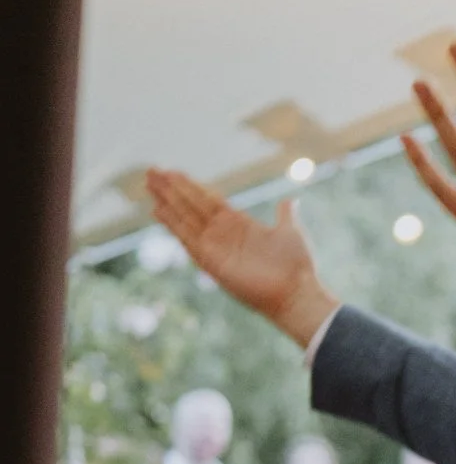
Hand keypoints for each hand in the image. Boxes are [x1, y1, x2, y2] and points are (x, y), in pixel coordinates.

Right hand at [144, 175, 337, 347]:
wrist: (298, 293)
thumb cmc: (296, 266)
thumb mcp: (290, 232)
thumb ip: (284, 215)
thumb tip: (289, 200)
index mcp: (240, 224)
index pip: (208, 199)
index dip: (191, 186)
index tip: (172, 172)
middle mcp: (224, 234)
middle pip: (191, 205)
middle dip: (172, 188)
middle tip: (151, 171)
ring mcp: (216, 247)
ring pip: (185, 217)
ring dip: (167, 200)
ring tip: (149, 183)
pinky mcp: (211, 261)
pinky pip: (187, 238)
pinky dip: (172, 224)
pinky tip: (157, 210)